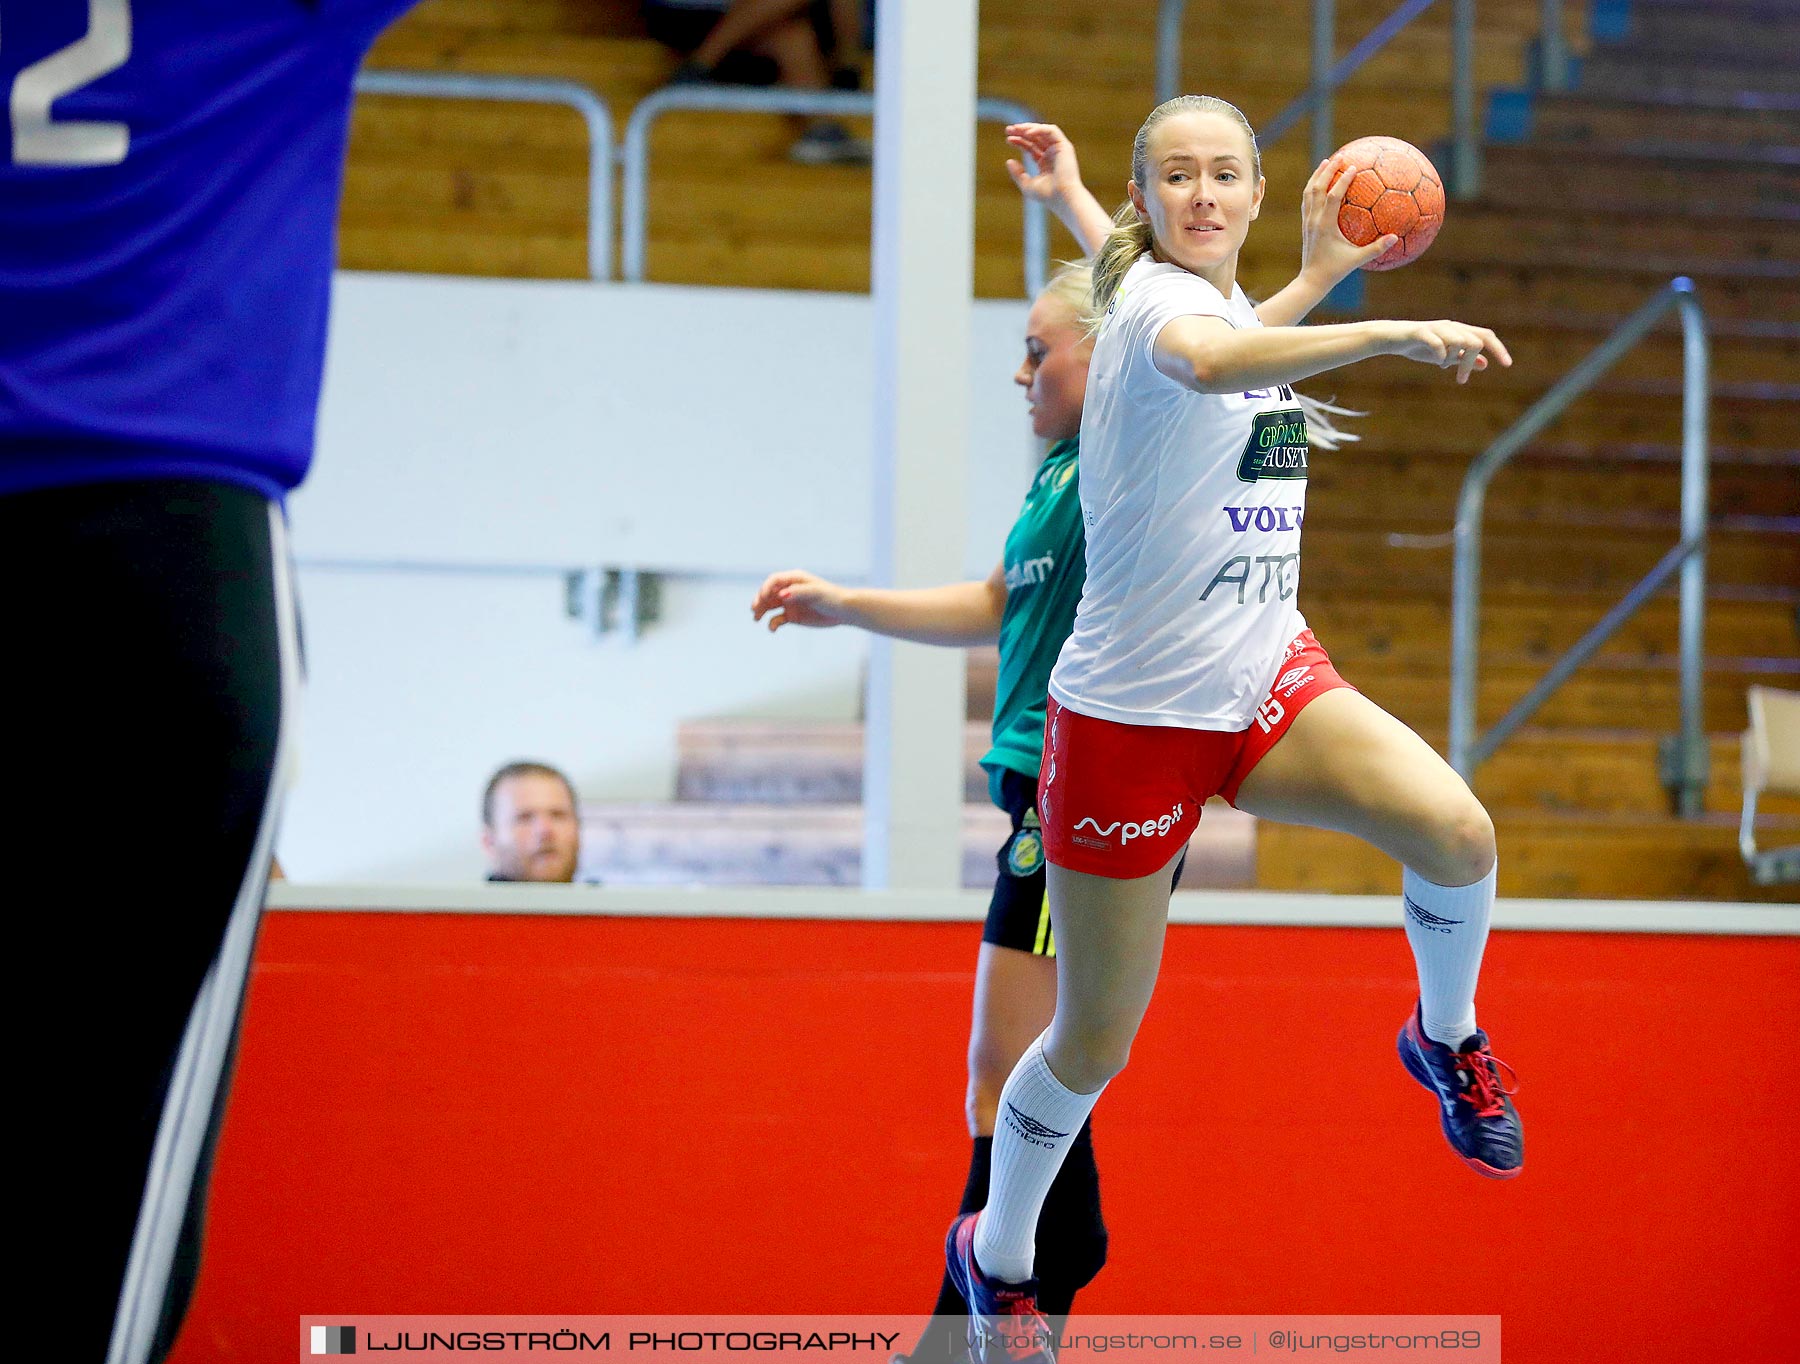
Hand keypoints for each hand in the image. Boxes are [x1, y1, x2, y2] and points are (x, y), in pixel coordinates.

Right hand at [750, 569, 853, 630]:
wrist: (843, 611)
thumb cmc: (831, 598)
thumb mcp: (816, 593)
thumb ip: (798, 592)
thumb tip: (781, 594)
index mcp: (794, 579)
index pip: (774, 581)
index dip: (765, 588)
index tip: (763, 598)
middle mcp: (789, 590)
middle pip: (768, 593)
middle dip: (759, 600)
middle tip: (754, 609)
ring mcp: (789, 603)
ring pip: (769, 606)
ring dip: (761, 611)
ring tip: (756, 618)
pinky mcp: (792, 616)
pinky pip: (777, 619)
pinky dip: (772, 623)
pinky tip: (773, 629)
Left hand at [1004, 122, 1083, 207]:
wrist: (1063, 197)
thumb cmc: (1047, 195)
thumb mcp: (1027, 185)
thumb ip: (1017, 174)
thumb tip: (1008, 161)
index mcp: (1045, 162)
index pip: (1030, 147)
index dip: (1019, 141)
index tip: (1008, 139)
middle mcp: (1052, 154)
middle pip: (1036, 137)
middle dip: (1022, 131)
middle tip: (1008, 129)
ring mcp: (1059, 149)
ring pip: (1043, 131)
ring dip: (1029, 128)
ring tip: (1016, 128)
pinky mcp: (1064, 146)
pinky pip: (1051, 131)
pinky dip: (1039, 130)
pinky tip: (1027, 133)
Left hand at [1299, 156, 1398, 284]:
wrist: (1311, 280)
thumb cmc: (1335, 270)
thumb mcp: (1357, 260)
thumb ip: (1376, 248)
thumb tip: (1394, 237)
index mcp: (1325, 225)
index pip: (1333, 196)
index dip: (1342, 180)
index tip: (1353, 166)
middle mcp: (1314, 220)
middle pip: (1317, 188)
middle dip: (1327, 170)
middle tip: (1339, 155)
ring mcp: (1307, 221)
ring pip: (1309, 192)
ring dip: (1317, 175)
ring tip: (1327, 161)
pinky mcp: (1305, 224)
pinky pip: (1307, 200)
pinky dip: (1313, 187)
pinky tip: (1320, 181)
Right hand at [1385, 319, 1512, 382]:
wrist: (1391, 338)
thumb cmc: (1419, 346)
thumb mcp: (1445, 356)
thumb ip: (1464, 358)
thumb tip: (1485, 364)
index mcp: (1459, 330)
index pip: (1486, 336)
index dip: (1499, 349)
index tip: (1507, 365)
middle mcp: (1451, 326)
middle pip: (1475, 341)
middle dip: (1471, 363)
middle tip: (1461, 380)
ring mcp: (1436, 328)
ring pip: (1460, 341)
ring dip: (1455, 358)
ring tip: (1443, 367)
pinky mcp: (1421, 332)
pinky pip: (1437, 342)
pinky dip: (1441, 354)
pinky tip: (1437, 362)